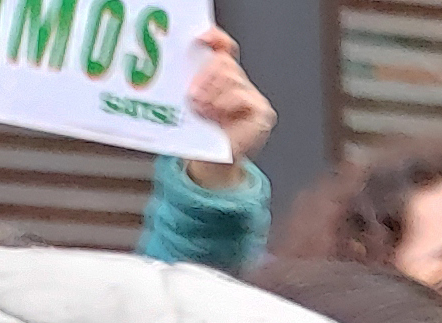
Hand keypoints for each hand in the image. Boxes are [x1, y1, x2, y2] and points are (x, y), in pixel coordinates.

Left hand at [182, 29, 273, 183]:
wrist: (210, 166)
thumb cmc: (197, 134)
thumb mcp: (187, 102)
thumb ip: (189, 82)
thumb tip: (178, 65)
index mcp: (221, 77)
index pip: (224, 47)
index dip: (215, 38)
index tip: (201, 38)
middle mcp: (239, 83)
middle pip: (224, 62)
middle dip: (204, 75)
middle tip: (192, 94)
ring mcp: (253, 97)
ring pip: (231, 76)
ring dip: (211, 92)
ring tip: (202, 109)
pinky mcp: (263, 112)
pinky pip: (242, 96)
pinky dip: (225, 103)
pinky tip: (216, 114)